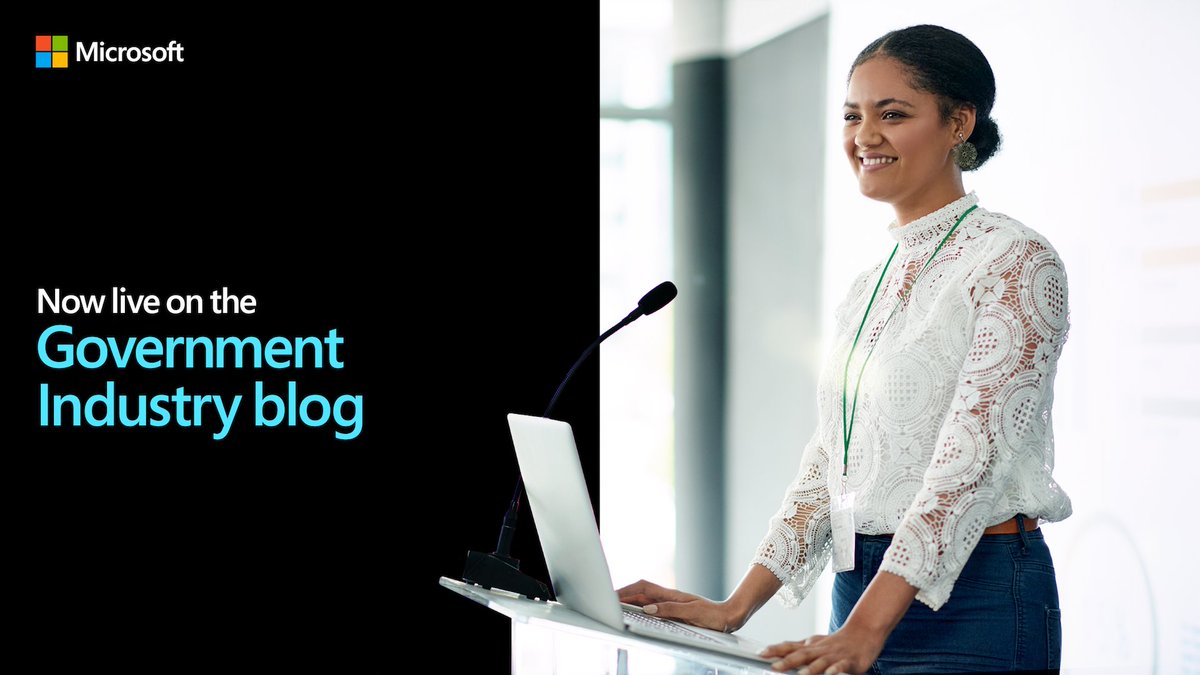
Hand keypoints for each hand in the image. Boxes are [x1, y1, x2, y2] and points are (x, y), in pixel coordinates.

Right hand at [616, 579, 742, 632]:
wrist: (729, 616)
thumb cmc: (714, 615)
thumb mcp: (692, 613)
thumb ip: (670, 610)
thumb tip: (648, 609)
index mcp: (670, 595)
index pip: (642, 588)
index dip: (626, 590)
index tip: (612, 595)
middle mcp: (668, 597)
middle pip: (639, 592)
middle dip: (623, 594)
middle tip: (607, 600)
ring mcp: (670, 602)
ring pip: (644, 598)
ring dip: (629, 600)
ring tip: (616, 605)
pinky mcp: (673, 610)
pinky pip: (651, 606)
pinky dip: (639, 606)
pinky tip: (635, 612)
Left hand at [758, 623, 884, 674]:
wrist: (863, 633)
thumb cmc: (836, 642)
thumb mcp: (815, 644)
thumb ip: (799, 650)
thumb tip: (778, 654)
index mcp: (810, 646)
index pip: (789, 647)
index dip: (775, 650)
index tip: (760, 653)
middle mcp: (819, 650)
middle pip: (801, 655)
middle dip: (787, 662)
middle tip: (773, 667)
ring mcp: (833, 656)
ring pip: (820, 662)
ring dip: (810, 669)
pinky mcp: (848, 662)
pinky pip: (841, 667)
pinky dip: (835, 670)